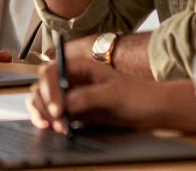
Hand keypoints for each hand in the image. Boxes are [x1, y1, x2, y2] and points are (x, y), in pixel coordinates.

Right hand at [27, 57, 195, 132]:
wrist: (154, 110)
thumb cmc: (138, 95)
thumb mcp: (113, 94)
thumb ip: (87, 97)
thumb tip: (64, 104)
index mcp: (79, 66)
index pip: (51, 71)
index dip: (48, 88)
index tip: (56, 108)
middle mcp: (72, 79)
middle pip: (42, 86)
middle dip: (43, 104)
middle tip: (54, 121)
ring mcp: (72, 95)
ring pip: (44, 101)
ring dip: (43, 114)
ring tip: (57, 128)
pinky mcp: (76, 112)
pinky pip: (55, 115)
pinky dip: (49, 122)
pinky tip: (54, 129)